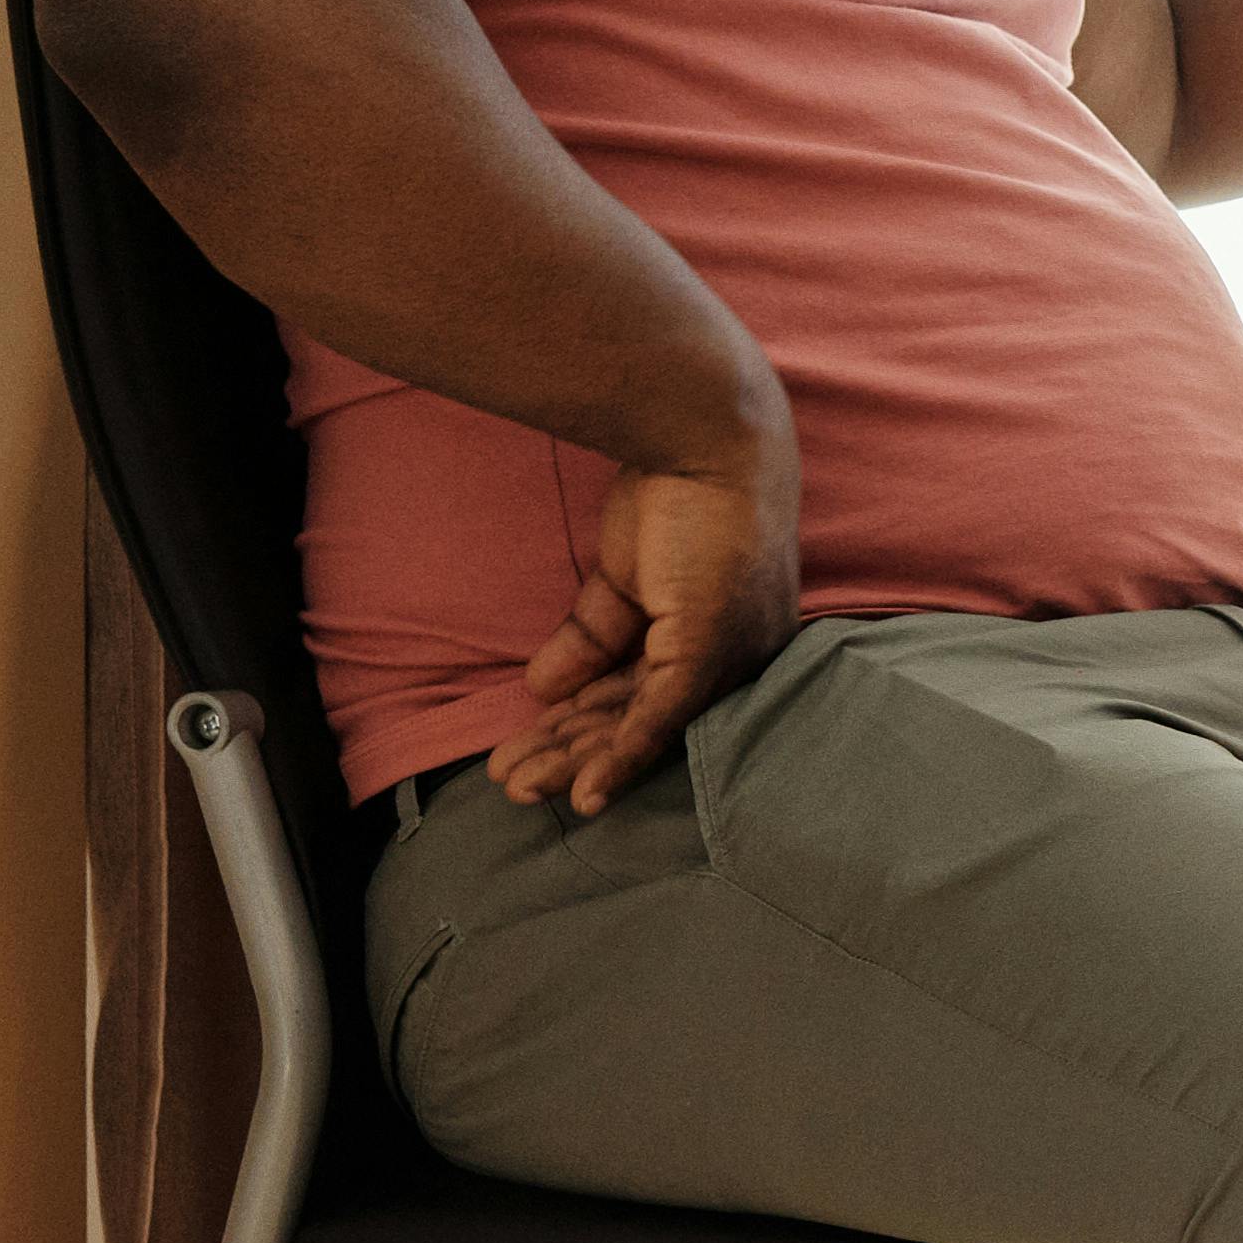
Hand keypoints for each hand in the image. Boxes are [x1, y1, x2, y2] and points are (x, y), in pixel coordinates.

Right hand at [495, 438, 799, 816]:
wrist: (702, 448)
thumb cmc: (673, 503)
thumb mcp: (622, 581)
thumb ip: (592, 635)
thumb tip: (543, 689)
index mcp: (713, 643)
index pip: (641, 701)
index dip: (585, 732)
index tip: (533, 754)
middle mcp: (730, 663)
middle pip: (633, 725)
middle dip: (567, 756)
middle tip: (512, 783)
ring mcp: (724, 663)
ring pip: (638, 733)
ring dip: (576, 763)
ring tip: (518, 786)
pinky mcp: (709, 656)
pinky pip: (659, 722)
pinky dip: (620, 760)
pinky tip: (584, 794)